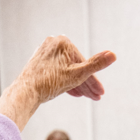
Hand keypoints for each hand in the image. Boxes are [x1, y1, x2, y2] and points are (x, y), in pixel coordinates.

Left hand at [0, 36, 116, 129]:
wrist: (25, 92)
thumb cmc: (50, 83)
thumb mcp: (78, 74)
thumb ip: (96, 64)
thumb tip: (113, 54)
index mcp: (63, 42)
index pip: (83, 63)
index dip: (93, 81)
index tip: (100, 94)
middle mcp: (53, 43)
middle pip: (75, 66)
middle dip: (85, 83)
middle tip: (94, 97)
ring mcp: (44, 51)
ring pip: (66, 70)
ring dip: (76, 84)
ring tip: (84, 96)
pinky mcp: (38, 61)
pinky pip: (56, 71)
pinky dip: (65, 81)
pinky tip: (71, 91)